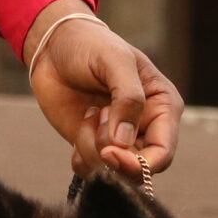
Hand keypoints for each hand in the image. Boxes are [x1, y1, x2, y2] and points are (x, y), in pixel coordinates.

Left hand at [25, 0, 184, 181]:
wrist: (54, 46)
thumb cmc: (91, 44)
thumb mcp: (115, 60)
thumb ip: (128, 97)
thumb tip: (123, 142)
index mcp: (163, 107)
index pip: (162, 153)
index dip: (139, 163)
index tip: (109, 152)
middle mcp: (145, 129)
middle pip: (138, 169)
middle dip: (111, 154)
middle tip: (93, 118)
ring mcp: (120, 140)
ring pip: (112, 172)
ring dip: (92, 147)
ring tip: (89, 113)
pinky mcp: (95, 146)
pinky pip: (92, 171)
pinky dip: (81, 157)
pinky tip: (79, 127)